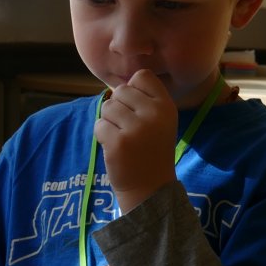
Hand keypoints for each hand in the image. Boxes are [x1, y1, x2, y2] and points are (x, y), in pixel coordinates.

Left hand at [96, 69, 178, 213]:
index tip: (137, 109)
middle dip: (118, 106)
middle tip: (128, 128)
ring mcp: (136, 128)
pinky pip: (99, 125)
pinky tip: (115, 148)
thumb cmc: (151, 151)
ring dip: (109, 121)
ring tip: (123, 138)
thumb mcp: (160, 122)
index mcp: (166, 106)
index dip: (133, 90)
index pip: (142, 76)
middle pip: (121, 90)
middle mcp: (154, 114)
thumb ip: (144, 101)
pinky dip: (102, 135)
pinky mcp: (118, 142)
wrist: (150, 189)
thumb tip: (118, 87)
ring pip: (107, 107)